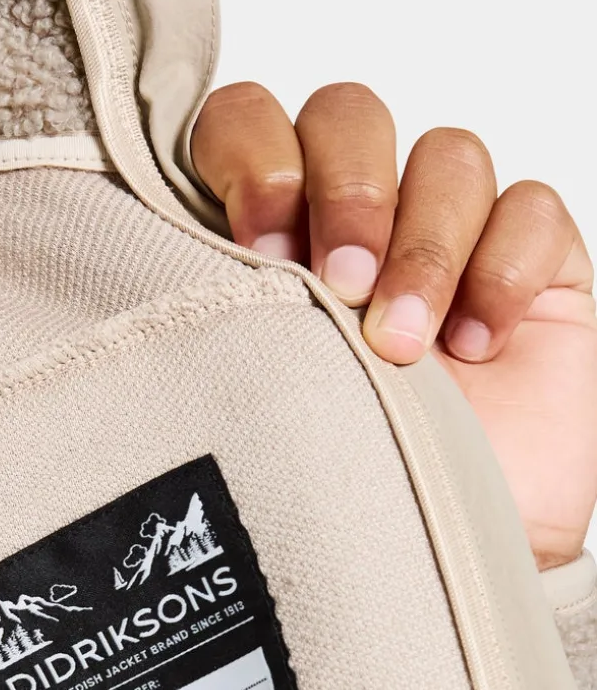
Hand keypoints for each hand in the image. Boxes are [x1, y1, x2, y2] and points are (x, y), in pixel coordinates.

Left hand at [190, 83, 596, 570]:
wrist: (423, 572)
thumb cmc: (328, 489)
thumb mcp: (253, 398)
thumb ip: (223, 314)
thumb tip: (155, 256)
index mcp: (271, 233)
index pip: (249, 123)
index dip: (253, 155)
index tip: (253, 245)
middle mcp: (356, 221)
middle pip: (348, 117)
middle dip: (345, 192)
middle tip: (337, 286)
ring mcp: (449, 238)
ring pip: (448, 156)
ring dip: (423, 244)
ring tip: (403, 346)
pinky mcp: (534, 268)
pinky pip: (532, 209)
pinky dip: (503, 268)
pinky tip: (478, 345)